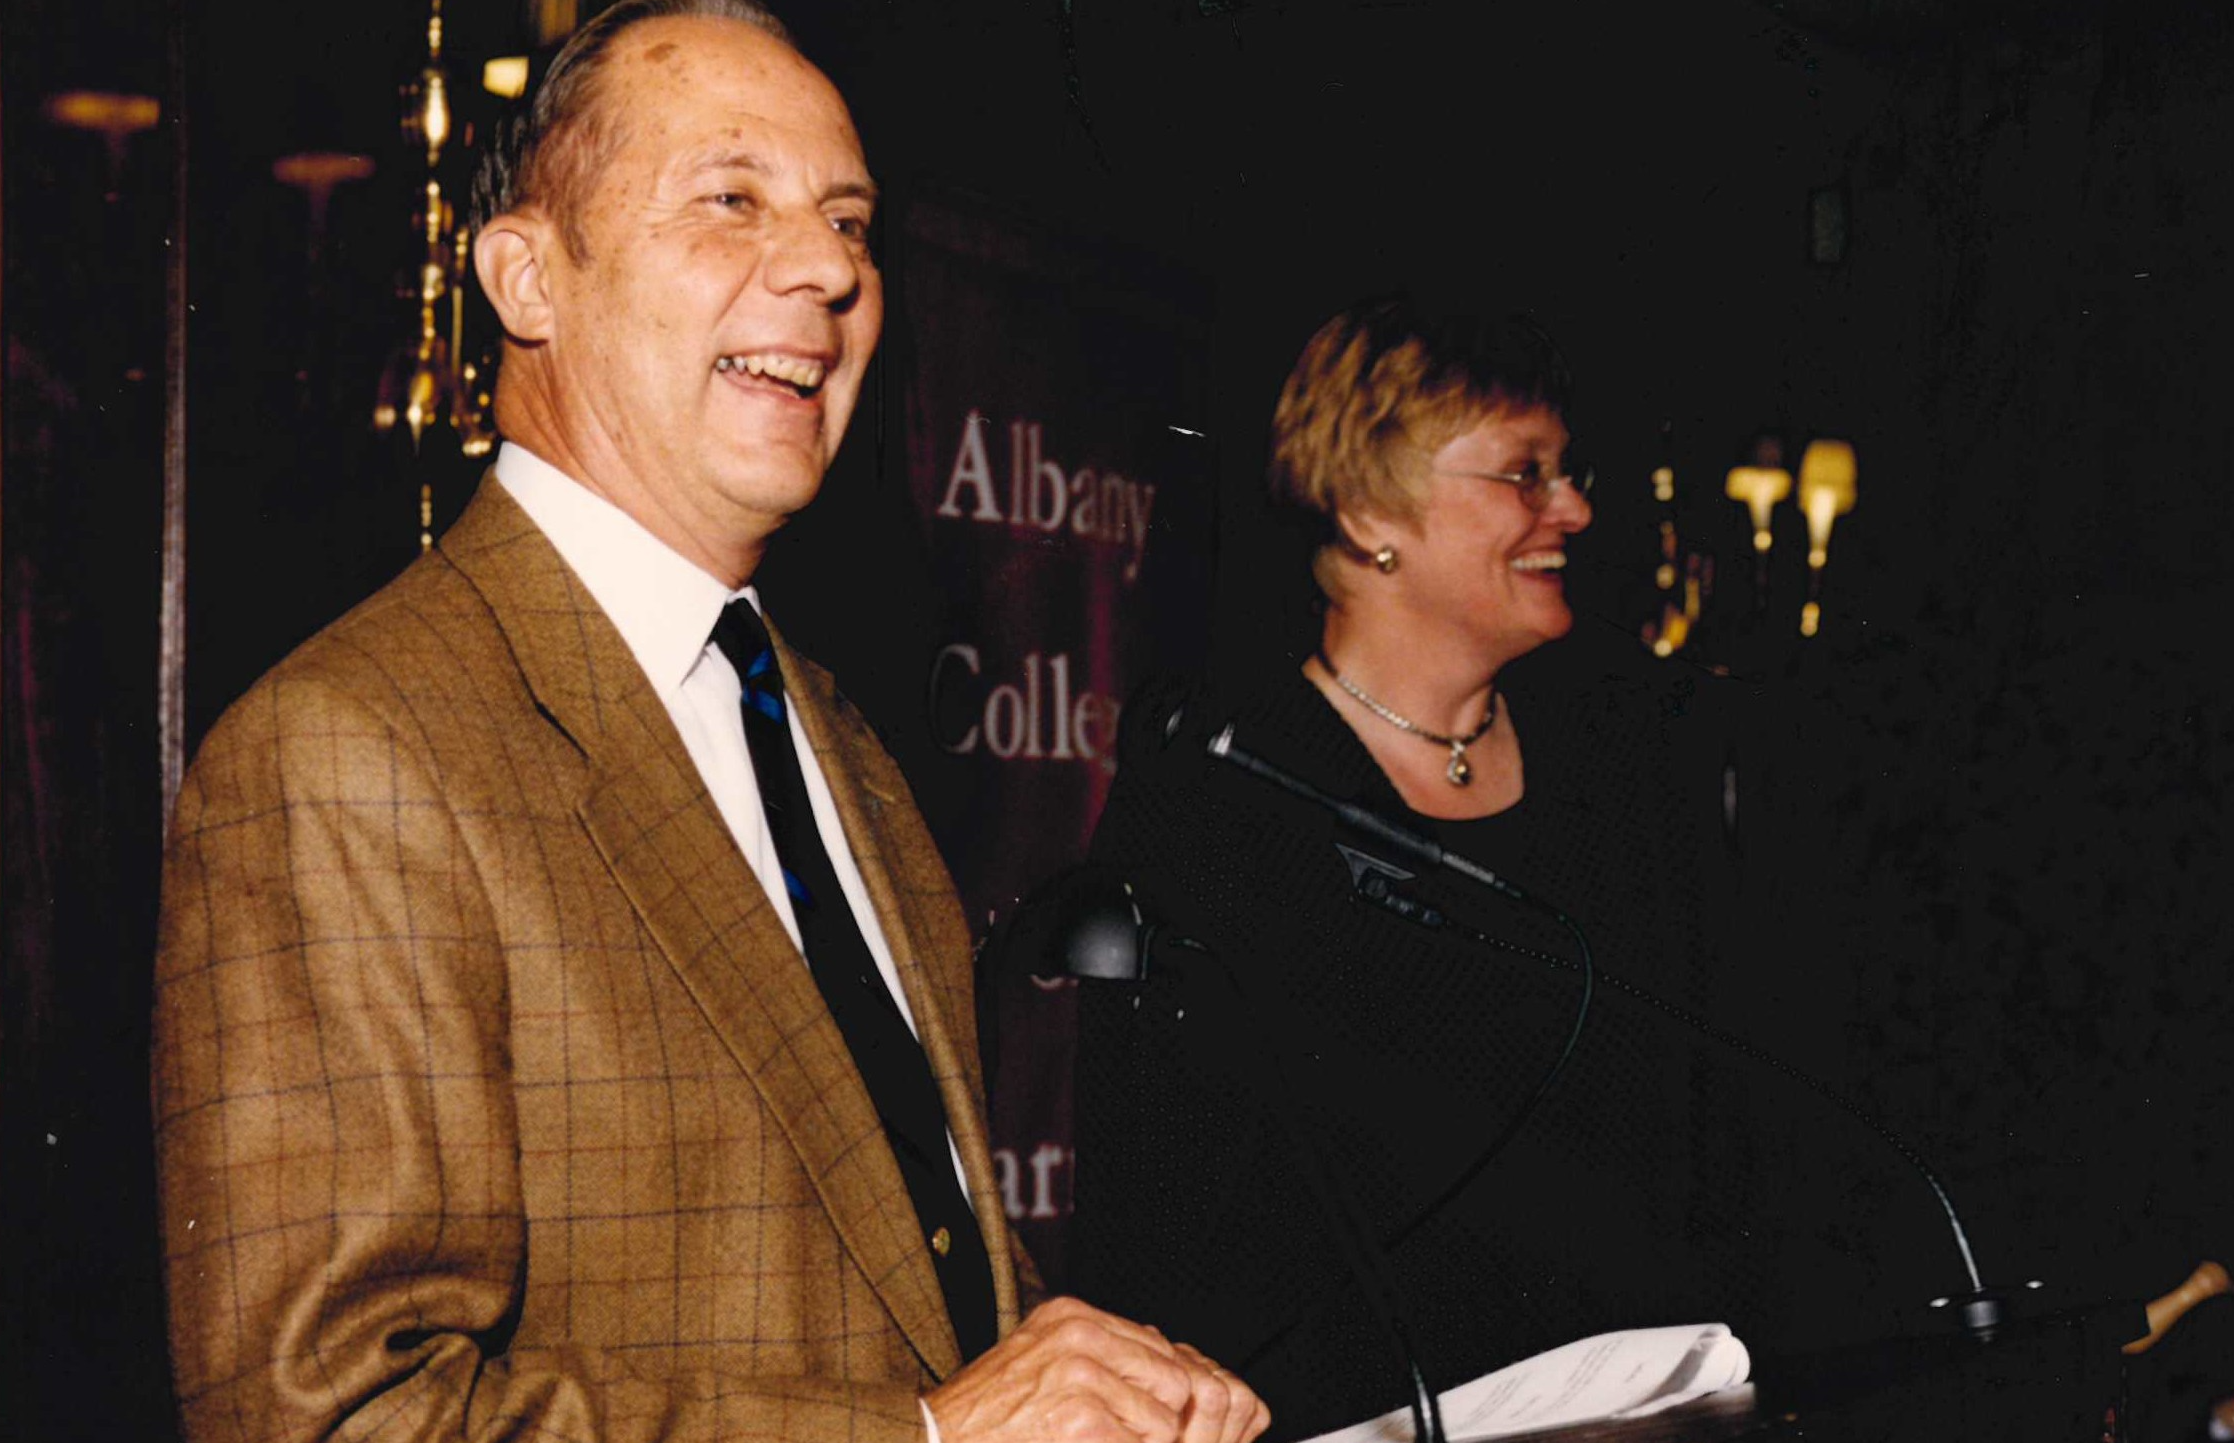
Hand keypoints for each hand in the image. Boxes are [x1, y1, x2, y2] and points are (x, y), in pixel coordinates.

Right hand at [923, 1296, 1268, 1442]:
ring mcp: (1081, 1377)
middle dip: (1159, 1418)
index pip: (1159, 1348)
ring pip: (1162, 1421)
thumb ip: (1096, 1348)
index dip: (1157, 1392)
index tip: (1138, 1417)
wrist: (940, 1438)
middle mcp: (1081, 1335)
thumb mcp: (1039, 1353)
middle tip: (1124, 1437)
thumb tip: (1159, 1350)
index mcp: (1073, 1316)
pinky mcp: (1082, 1422)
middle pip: (1173, 1380)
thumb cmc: (987, 1409)